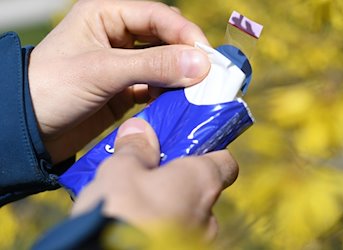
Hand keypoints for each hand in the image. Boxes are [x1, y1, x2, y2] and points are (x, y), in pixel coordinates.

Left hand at [28, 0, 210, 162]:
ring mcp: (123, 63)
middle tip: (209, 75)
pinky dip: (170, 94)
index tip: (208, 57)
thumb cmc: (51, 89)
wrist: (27, 130)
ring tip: (199, 92)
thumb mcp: (103, 71)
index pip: (158, 16)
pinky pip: (156, 85)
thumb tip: (201, 64)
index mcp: (106, 14)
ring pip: (164, 62)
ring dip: (181, 76)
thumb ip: (153, 65)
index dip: (185, 34)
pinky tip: (179, 103)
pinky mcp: (125, 88)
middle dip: (187, 54)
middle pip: (165, 37)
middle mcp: (117, 35)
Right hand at [72, 118, 238, 237]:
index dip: (207, 153)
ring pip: (186, 217)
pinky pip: (173, 235)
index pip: (225, 163)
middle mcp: (208, 215)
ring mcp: (197, 241)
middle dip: (175, 184)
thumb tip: (139, 130)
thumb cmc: (121, 213)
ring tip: (131, 206)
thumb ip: (134, 149)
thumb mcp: (120, 170)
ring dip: (165, 209)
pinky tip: (131, 225)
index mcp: (202, 182)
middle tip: (146, 178)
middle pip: (200, 191)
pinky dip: (159, 228)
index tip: (186, 149)